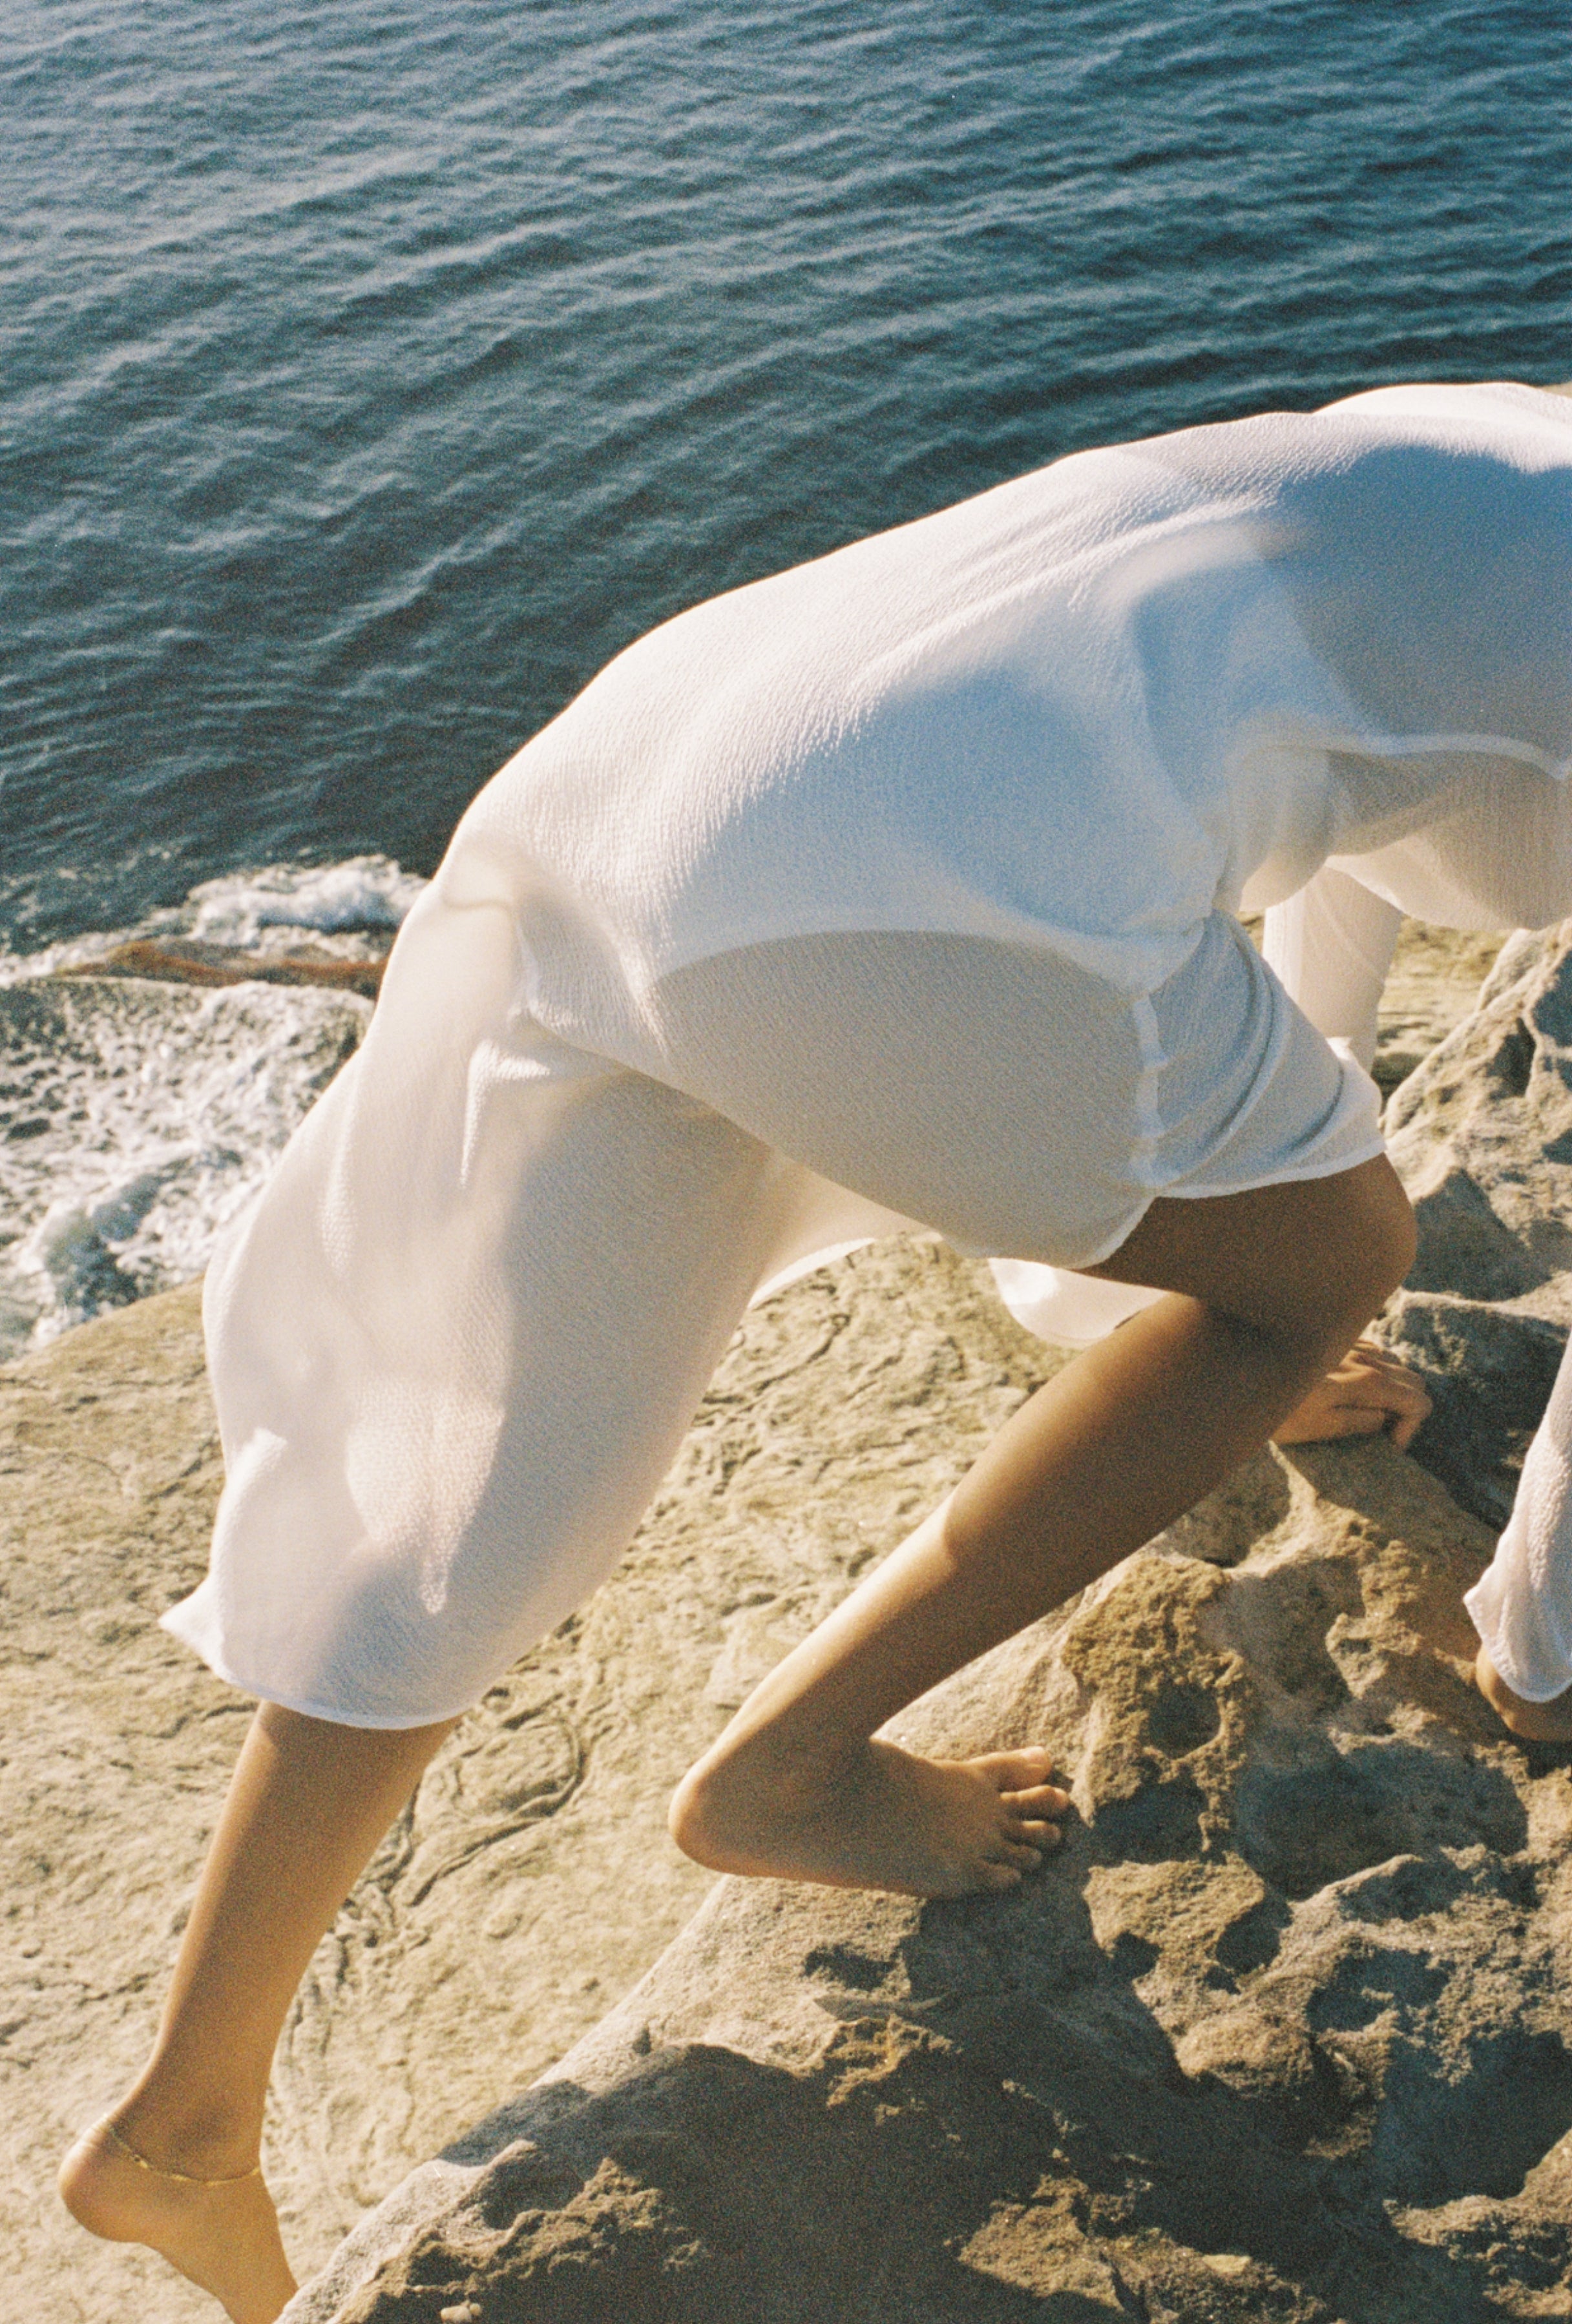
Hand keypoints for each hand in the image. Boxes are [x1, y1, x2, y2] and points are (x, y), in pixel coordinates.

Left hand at [1271, 1340, 1431, 1450]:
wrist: (1242, 1374)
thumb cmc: (1277, 1407)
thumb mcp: (1320, 1427)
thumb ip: (1361, 1422)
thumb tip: (1386, 1418)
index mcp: (1367, 1381)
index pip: (1418, 1402)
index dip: (1409, 1428)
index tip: (1387, 1443)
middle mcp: (1366, 1357)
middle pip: (1413, 1381)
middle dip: (1406, 1408)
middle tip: (1380, 1430)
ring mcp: (1352, 1344)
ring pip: (1396, 1364)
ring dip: (1391, 1388)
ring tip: (1366, 1409)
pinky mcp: (1338, 1339)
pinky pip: (1373, 1351)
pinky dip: (1375, 1370)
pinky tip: (1352, 1386)